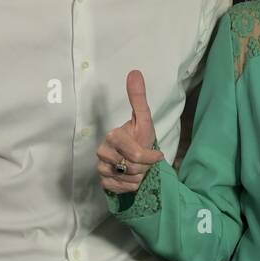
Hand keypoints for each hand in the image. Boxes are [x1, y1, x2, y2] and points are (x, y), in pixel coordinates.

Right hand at [98, 69, 165, 193]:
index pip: (135, 155)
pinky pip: (122, 189)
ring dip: (140, 176)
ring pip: (128, 179)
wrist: (136, 157)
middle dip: (146, 167)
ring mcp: (101, 168)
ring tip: (139, 167)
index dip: (150, 158)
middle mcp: (103, 152)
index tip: (158, 155)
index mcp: (113, 136)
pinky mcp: (103, 182)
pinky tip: (132, 177)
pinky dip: (132, 185)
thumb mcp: (144, 119)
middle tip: (146, 161)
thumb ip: (138, 98)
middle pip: (133, 168)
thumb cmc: (140, 138)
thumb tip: (135, 72)